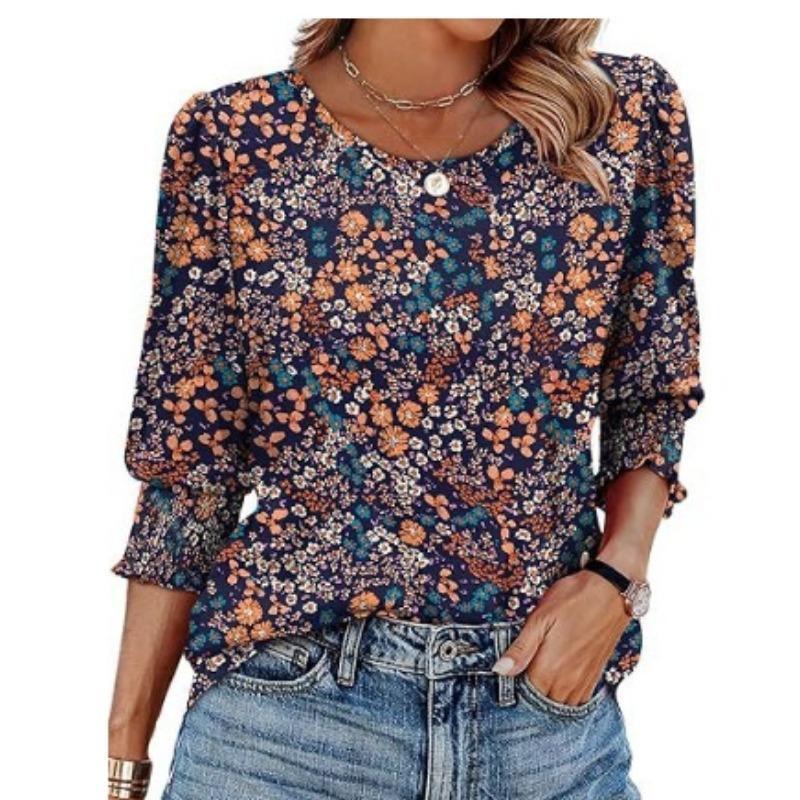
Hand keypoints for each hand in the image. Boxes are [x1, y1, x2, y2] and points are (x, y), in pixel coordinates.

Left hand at [493, 568, 631, 705]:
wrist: (611, 592)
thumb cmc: (572, 600)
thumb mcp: (540, 618)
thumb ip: (521, 649)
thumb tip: (499, 670)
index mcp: (550, 669)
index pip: (524, 695)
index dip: (513, 687)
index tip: (507, 676)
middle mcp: (568, 681)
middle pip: (542, 703)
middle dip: (530, 695)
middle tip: (521, 675)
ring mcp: (584, 680)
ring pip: (561, 705)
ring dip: (548, 697)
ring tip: (538, 678)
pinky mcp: (595, 675)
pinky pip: (579, 700)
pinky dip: (566, 697)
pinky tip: (558, 682)